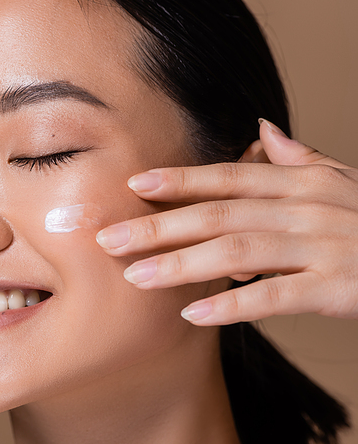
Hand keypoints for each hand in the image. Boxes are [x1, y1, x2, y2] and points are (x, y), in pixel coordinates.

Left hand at [96, 120, 357, 324]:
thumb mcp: (344, 184)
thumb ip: (301, 159)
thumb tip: (263, 128)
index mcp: (304, 181)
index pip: (230, 175)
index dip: (179, 180)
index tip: (132, 185)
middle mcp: (308, 207)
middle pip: (220, 212)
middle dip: (160, 225)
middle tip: (109, 237)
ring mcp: (323, 246)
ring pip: (238, 250)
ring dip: (181, 264)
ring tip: (136, 277)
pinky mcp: (339, 287)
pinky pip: (276, 296)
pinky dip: (232, 305)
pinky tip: (193, 314)